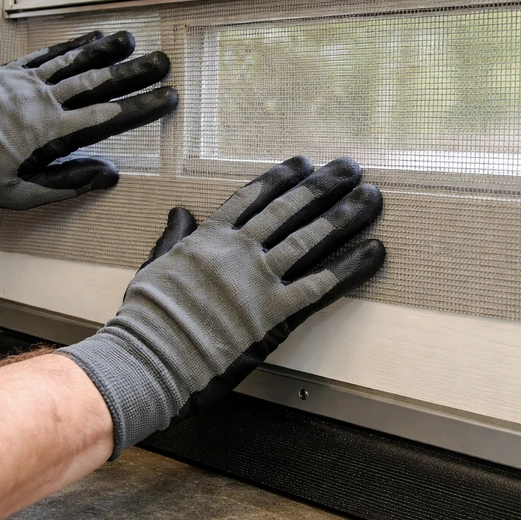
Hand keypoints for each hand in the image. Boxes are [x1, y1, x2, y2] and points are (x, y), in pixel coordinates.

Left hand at [0, 30, 176, 208]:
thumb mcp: (18, 194)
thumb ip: (66, 184)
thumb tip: (107, 176)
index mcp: (49, 133)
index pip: (106, 116)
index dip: (140, 107)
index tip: (165, 98)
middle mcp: (42, 102)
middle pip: (97, 82)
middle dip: (133, 73)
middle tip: (162, 62)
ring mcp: (26, 83)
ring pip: (74, 62)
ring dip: (106, 50)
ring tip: (131, 41)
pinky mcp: (10, 73)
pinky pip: (47, 55)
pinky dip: (71, 46)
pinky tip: (90, 37)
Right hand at [60, 156, 385, 457]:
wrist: (150, 356)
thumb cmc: (147, 318)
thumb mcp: (155, 267)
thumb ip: (174, 237)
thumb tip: (180, 212)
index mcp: (209, 238)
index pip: (253, 197)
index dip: (282, 178)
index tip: (304, 163)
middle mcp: (238, 251)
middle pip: (289, 209)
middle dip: (323, 185)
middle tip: (349, 168)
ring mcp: (257, 280)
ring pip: (310, 238)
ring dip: (344, 216)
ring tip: (372, 198)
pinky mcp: (273, 313)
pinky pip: (320, 285)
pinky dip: (350, 267)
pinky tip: (373, 250)